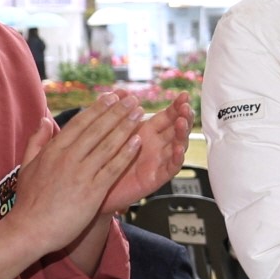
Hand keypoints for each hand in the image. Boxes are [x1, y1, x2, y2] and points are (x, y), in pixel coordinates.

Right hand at [8, 94, 144, 252]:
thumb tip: (44, 119)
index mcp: (53, 150)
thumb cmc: (29, 200)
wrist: (30, 229)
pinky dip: (126, 154)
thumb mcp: (27, 166)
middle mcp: (68, 158)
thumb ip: (37, 141)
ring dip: (125, 127)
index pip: (80, 123)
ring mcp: (81, 173)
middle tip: (132, 98)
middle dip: (116, 111)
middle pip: (97, 129)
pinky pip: (113, 168)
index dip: (98, 108)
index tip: (111, 96)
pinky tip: (138, 142)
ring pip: (107, 144)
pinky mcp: (92, 191)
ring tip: (139, 114)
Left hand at [101, 94, 192, 215]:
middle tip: (186, 107)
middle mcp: (156, 146)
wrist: (94, 187)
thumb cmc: (102, 160)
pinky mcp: (156, 178)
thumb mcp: (111, 132)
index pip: (167, 117)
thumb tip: (120, 91)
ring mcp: (158, 161)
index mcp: (147, 132)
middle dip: (184, 117)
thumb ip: (118, 113)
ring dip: (182, 134)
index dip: (177, 106)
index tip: (183, 96)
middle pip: (177, 129)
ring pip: (178, 145)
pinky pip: (171, 168)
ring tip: (182, 123)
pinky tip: (178, 149)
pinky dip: (176, 158)